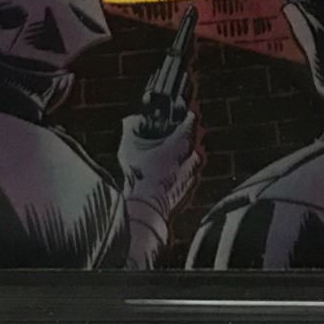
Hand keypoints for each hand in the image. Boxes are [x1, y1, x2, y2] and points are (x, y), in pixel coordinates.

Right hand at [118, 105, 200, 222]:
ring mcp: (188, 179)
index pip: (189, 126)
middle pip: (194, 145)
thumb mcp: (129, 148)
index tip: (189, 114)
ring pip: (193, 163)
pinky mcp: (185, 195)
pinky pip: (189, 181)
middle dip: (189, 139)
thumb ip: (130, 130)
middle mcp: (188, 160)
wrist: (145, 209)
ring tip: (178, 158)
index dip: (188, 119)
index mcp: (178, 146)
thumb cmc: (139, 175)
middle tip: (181, 136)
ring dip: (188, 159)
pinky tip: (174, 178)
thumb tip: (129, 121)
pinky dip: (184, 177)